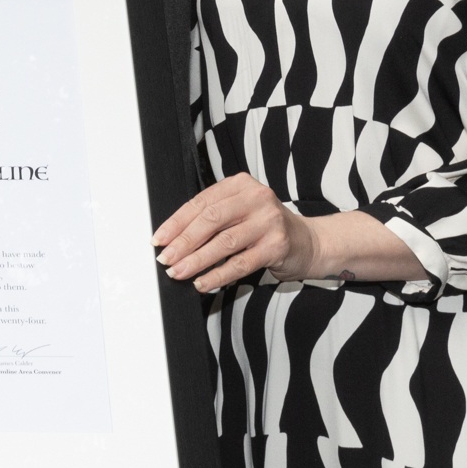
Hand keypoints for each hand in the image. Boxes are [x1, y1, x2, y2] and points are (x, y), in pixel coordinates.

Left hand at [152, 173, 318, 292]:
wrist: (308, 242)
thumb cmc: (265, 227)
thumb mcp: (239, 212)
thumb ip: (212, 217)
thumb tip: (172, 239)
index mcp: (240, 185)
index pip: (200, 203)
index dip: (176, 223)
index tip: (158, 239)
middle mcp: (256, 198)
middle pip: (210, 220)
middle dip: (183, 242)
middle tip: (165, 259)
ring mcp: (268, 221)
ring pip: (224, 243)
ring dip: (196, 260)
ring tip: (178, 272)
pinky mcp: (276, 246)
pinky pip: (240, 264)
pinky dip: (218, 275)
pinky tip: (202, 282)